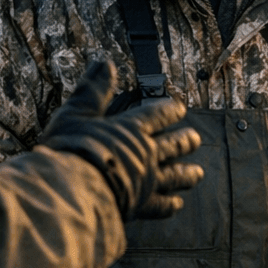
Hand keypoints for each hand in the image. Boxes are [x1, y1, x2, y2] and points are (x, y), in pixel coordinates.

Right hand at [41, 60, 201, 218]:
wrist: (71, 191)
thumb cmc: (69, 150)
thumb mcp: (76, 112)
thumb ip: (93, 89)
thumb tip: (104, 63)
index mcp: (131, 129)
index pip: (156, 115)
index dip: (169, 110)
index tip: (180, 108)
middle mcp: (145, 153)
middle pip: (172, 145)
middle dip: (185, 141)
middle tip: (195, 139)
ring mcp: (147, 180)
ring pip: (174, 175)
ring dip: (186, 173)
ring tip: (198, 173)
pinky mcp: (141, 205)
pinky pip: (161, 205)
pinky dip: (170, 204)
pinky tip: (176, 205)